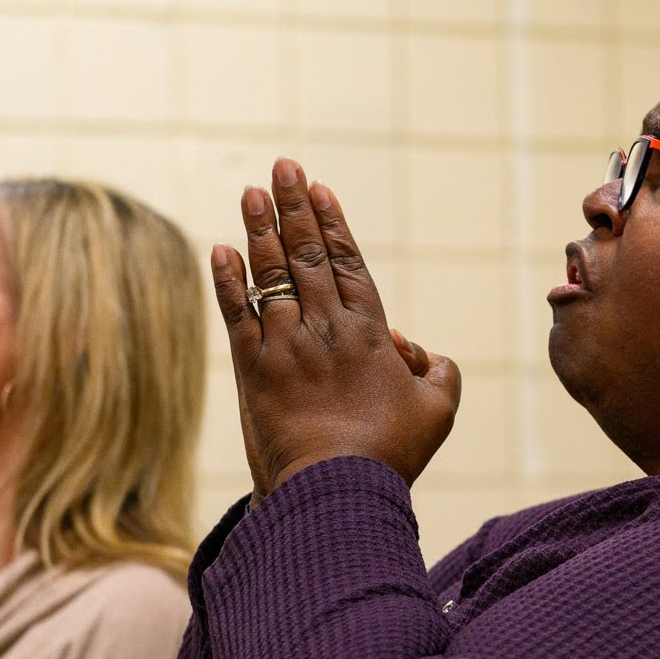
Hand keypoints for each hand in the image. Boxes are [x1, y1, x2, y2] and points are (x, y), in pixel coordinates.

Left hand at [211, 157, 461, 500]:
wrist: (336, 491)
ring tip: (253, 191)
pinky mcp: (253, 371)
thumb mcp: (437, 411)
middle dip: (295, 207)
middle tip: (282, 167)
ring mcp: (285, 345)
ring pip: (271, 275)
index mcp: (370, 332)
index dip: (333, 224)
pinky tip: (220, 249)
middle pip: (307, 254)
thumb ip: (439, 372)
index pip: (348, 263)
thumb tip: (420, 351)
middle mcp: (325, 327)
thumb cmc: (391, 455)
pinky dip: (227, 281)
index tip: (319, 189)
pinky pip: (237, 314)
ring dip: (260, 229)